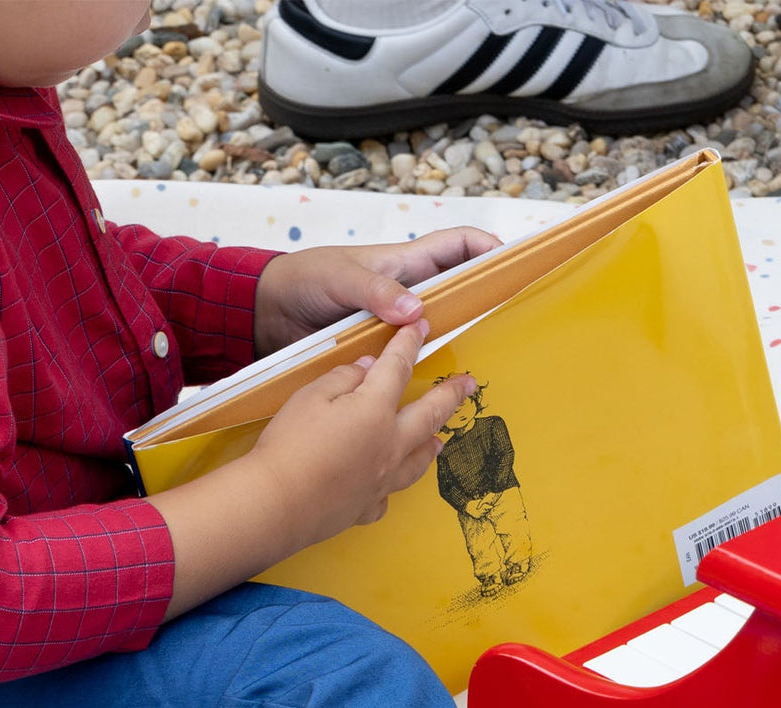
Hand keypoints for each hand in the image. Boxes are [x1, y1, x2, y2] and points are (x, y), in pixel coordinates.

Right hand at [250, 320, 476, 545]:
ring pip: (417, 461)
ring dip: (431, 445)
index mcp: (375, 409)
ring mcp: (381, 480)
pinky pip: (386, 497)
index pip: (398, 368)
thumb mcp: (309, 396)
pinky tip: (387, 485)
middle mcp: (389, 445)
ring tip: (440, 441)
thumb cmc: (289, 446)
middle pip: (429, 415)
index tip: (422, 327)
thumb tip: (367, 368)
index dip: (409, 344)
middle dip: (451, 395)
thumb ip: (343, 378)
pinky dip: (389, 488)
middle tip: (469, 384)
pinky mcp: (365, 508)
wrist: (276, 504)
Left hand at [252, 228, 500, 357]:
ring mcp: (393, 322)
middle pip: (457, 291)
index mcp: (404, 263)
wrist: (268, 313)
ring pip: (435, 329)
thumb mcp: (340, 277)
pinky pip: (408, 357)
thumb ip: (376, 291)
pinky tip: (433, 388)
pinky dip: (421, 368)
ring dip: (453, 341)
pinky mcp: (377, 349)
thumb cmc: (304, 279)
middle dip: (482, 300)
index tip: (512, 264)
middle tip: (508, 322)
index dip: (488, 248)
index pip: (458, 246)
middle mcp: (406, 291)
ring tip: (479, 365)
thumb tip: (416, 311)